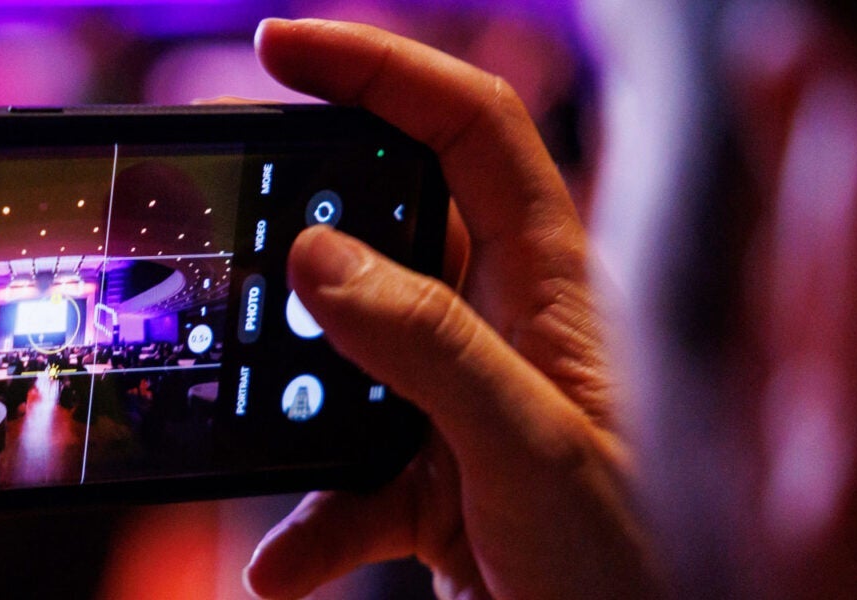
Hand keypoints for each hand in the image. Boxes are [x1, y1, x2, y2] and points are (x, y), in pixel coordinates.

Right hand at [244, 19, 656, 598]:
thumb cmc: (636, 568)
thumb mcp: (531, 448)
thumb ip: (429, 346)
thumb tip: (319, 255)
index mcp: (549, 286)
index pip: (469, 129)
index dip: (382, 69)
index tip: (282, 49)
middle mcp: (500, 329)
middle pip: (385, 222)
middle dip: (298, 216)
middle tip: (221, 209)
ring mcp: (459, 403)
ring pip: (342, 352)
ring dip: (287, 391)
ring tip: (239, 403)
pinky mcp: (430, 481)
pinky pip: (340, 474)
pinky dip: (305, 518)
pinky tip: (288, 561)